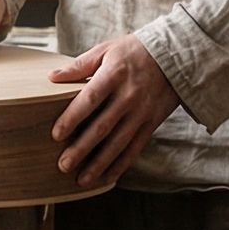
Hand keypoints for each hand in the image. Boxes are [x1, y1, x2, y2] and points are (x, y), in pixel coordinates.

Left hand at [49, 34, 180, 187]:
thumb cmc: (135, 51)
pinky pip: (135, 147)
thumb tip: (52, 77)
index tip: (56, 134)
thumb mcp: (107, 50)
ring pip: (118, 143)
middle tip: (63, 164)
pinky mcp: (152, 122)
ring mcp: (142, 112)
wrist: (176, 55)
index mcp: (114, 75)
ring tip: (81, 179)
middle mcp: (129, 96)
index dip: (73, 117)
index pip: (90, 99)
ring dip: (99, 163)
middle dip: (82, 148)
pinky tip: (107, 176)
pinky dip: (121, 164)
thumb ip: (80, 65)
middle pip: (102, 127)